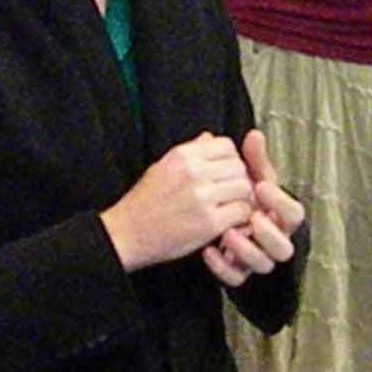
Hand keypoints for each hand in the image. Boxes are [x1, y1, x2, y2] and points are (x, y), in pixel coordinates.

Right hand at [102, 132, 253, 271]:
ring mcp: (202, 197)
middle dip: (239, 179)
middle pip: (239, 166)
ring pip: (244, 188)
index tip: (225, 173)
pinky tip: (229, 223)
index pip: (226, 145)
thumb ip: (190, 152)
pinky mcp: (209, 223)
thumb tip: (210, 138)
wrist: (127, 234)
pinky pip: (241, 212)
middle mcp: (193, 172)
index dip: (231, 160)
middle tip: (231, 194)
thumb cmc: (143, 203)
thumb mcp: (162, 167)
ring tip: (230, 208)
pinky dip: (240, 219)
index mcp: (181, 156)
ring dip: (242, 199)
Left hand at [202, 129, 304, 285]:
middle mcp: (273, 240)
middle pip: (285, 249)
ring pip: (264, 266)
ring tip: (228, 233)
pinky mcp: (237, 272)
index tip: (261, 187)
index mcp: (279, 216)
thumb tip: (254, 133)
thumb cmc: (235, 194)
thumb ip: (252, 158)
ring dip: (248, 251)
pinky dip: (223, 267)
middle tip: (252, 218)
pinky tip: (209, 250)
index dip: (282, 203)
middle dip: (270, 234)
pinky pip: (236, 278)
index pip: (295, 215)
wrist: (201, 215)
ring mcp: (256, 258)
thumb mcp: (245, 176)